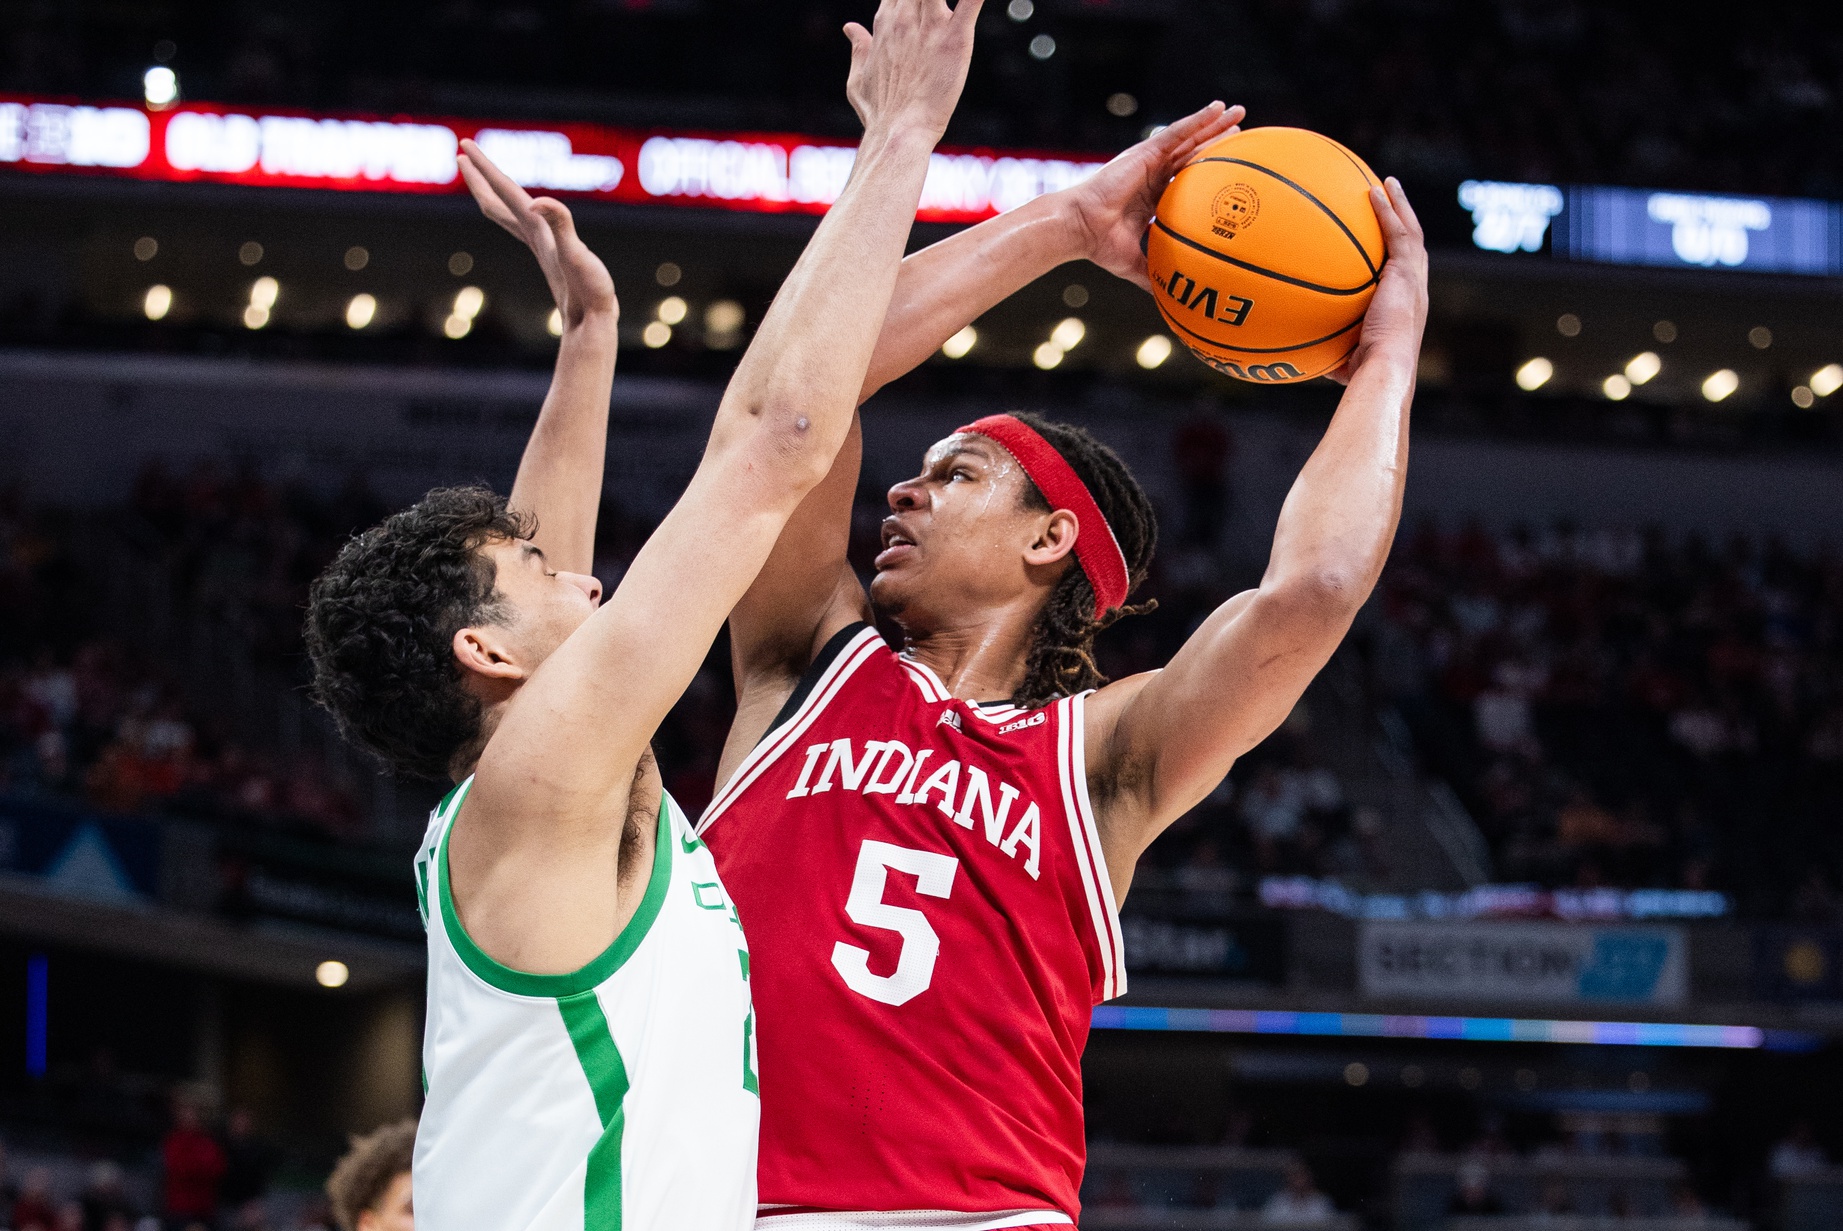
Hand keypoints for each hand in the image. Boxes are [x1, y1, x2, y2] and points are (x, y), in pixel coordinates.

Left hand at [458, 138, 617, 333]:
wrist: (589, 325)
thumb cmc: (587, 290)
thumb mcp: (576, 252)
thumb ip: (560, 223)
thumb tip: (536, 203)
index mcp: (536, 228)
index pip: (504, 190)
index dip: (484, 166)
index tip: (463, 146)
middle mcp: (534, 235)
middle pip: (496, 201)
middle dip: (479, 177)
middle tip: (462, 154)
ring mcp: (541, 246)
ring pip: (507, 213)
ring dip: (493, 193)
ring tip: (483, 178)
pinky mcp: (552, 256)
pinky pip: (525, 224)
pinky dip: (517, 211)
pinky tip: (525, 212)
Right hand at [844, 0, 983, 144]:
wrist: (899, 132)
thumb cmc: (879, 114)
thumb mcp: (858, 80)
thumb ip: (858, 49)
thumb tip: (850, 27)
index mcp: (885, 26)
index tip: (908, 1)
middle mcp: (905, 19)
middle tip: (929, 5)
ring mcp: (930, 27)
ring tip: (944, 6)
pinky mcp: (955, 39)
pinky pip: (971, 2)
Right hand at [1062, 102, 1244, 291]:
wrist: (1081, 228)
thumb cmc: (1100, 245)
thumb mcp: (1135, 263)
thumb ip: (1154, 274)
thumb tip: (1169, 302)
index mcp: (1153, 196)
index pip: (1188, 179)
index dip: (1209, 171)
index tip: (1232, 170)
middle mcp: (1154, 174)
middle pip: (1193, 153)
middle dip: (1217, 141)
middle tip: (1244, 133)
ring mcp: (1150, 161)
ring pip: (1189, 138)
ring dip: (1214, 124)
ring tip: (1238, 112)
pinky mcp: (1145, 150)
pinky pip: (1177, 131)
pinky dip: (1198, 119)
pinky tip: (1217, 108)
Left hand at [1326, 177, 1426, 384]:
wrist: (1384, 368)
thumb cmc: (1363, 374)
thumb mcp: (1343, 359)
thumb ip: (1328, 349)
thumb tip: (1300, 355)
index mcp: (1405, 307)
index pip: (1404, 274)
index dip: (1397, 256)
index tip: (1384, 242)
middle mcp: (1416, 290)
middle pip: (1413, 247)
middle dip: (1403, 221)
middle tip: (1390, 200)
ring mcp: (1414, 280)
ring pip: (1411, 232)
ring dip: (1399, 206)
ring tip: (1386, 184)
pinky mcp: (1407, 273)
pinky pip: (1398, 233)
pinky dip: (1388, 210)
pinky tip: (1375, 191)